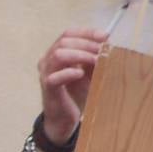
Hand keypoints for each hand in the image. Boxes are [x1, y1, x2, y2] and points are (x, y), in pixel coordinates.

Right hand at [37, 28, 108, 145]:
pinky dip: (69, 73)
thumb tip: (107, 43)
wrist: (64, 118)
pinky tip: (81, 74)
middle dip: (86, 44)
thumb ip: (93, 58)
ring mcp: (45, 73)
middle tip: (102, 51)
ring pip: (58, 55)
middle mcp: (47, 60)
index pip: (68, 33)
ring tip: (95, 61)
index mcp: (56, 52)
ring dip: (80, 55)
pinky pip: (54, 77)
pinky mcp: (47, 88)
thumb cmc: (75, 94)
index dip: (87, 32)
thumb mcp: (88, 72)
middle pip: (64, 41)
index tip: (105, 36)